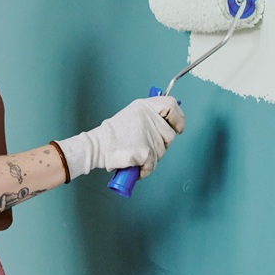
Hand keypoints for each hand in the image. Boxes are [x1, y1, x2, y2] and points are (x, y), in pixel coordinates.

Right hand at [57, 97, 184, 179]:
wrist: (97, 146)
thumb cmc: (113, 135)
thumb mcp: (132, 114)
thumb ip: (150, 116)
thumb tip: (170, 123)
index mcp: (145, 107)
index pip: (171, 105)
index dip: (177, 117)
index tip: (176, 127)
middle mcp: (149, 119)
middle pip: (169, 134)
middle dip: (160, 143)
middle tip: (143, 144)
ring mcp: (149, 136)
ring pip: (162, 152)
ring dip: (151, 157)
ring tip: (135, 152)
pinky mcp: (147, 152)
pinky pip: (153, 165)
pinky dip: (144, 169)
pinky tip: (134, 163)